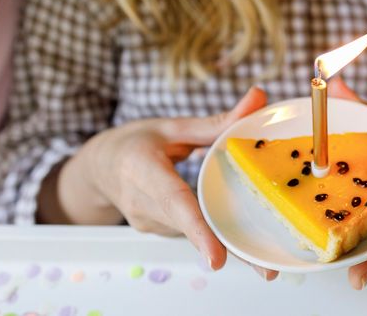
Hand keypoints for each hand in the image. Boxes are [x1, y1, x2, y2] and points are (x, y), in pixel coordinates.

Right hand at [41, 87, 274, 276]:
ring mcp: (148, 222)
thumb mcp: (173, 127)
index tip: (216, 257)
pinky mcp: (157, 231)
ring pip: (193, 232)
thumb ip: (218, 120)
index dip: (197, 229)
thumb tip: (259, 97)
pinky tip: (237, 231)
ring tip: (264, 254)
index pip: (173, 202)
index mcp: (143, 169)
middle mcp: (142, 203)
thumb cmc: (135, 142)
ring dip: (226, 238)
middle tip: (267, 270)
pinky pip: (190, 232)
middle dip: (228, 246)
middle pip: (190, 226)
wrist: (99, 168)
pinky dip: (214, 232)